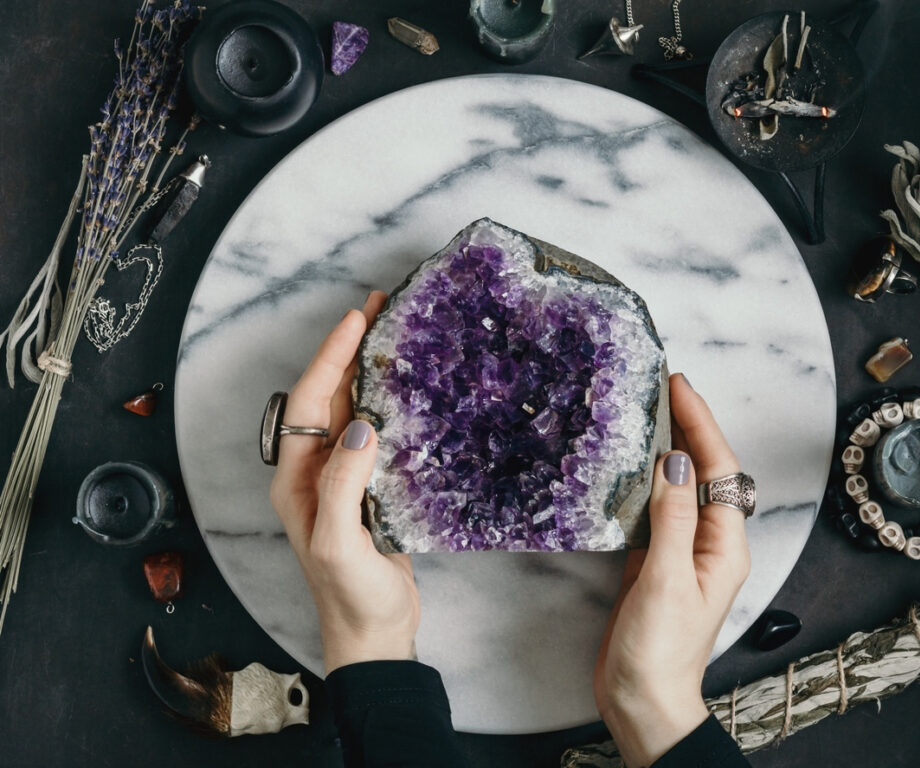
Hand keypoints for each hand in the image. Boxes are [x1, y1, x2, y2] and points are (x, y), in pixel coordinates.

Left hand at [269, 291, 420, 673]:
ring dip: (366, 370)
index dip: (331, 357)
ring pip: (350, 408)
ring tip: (390, 333)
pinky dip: (386, 401)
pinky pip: (374, 432)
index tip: (356, 319)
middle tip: (376, 308)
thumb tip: (361, 425)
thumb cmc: (350, 594)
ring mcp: (341, 476)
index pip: (308, 401)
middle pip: (326, 396)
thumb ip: (344, 483)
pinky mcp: (369, 486)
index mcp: (296, 477)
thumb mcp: (339, 541)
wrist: (373, 631)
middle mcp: (314, 470)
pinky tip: (406, 388)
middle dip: (347, 350)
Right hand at [593, 373, 750, 766]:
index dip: (701, 424)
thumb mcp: (668, 580)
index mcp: (725, 545)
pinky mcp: (657, 558)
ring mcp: (683, 549)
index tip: (679, 388)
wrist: (642, 699)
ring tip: (649, 411)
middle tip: (664, 385)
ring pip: (680, 484)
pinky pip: (657, 506)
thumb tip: (676, 461)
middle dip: (689, 425)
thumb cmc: (660, 650)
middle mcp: (710, 541)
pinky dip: (646, 478)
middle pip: (705, 470)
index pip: (719, 469)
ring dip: (669, 446)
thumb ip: (674, 519)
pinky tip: (631, 462)